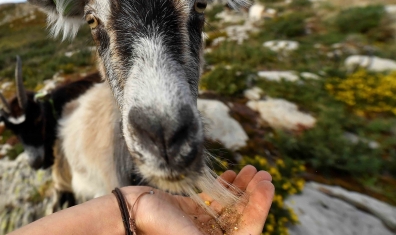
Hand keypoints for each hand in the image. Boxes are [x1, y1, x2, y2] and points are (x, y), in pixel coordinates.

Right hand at [122, 165, 273, 234]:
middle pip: (241, 216)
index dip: (261, 208)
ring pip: (230, 205)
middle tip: (264, 174)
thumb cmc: (158, 226)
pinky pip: (215, 198)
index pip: (248, 229)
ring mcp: (202, 223)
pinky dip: (225, 186)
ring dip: (243, 188)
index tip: (267, 185)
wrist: (130, 212)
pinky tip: (232, 174)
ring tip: (252, 169)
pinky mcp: (192, 211)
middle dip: (254, 194)